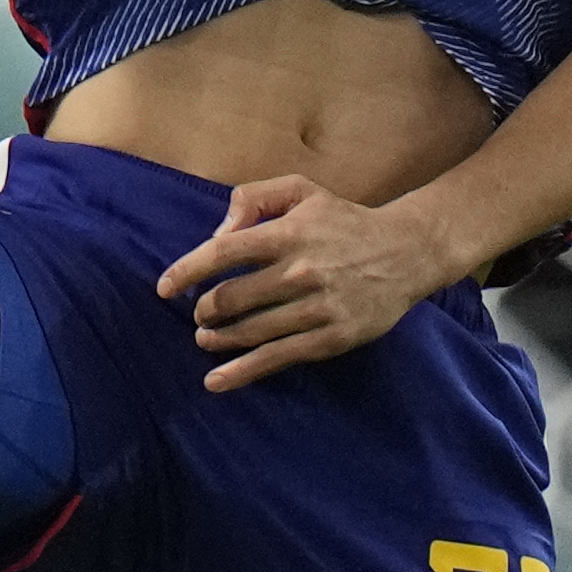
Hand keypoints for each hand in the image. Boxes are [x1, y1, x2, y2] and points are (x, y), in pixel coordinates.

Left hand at [153, 175, 455, 389]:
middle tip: (199, 314)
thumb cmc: (344, 220)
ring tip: (205, 339)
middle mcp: (300, 272)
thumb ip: (253, 198)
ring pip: (251, 332)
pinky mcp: (331, 338)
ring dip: (218, 339)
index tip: (164, 287)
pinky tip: (217, 380)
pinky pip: (277, 358)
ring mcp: (317, 308)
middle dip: (205, 311)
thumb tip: (217, 233)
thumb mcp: (301, 190)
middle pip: (232, 299)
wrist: (407, 253)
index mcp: (288, 234)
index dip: (187, 271)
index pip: (223, 253)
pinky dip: (242, 372)